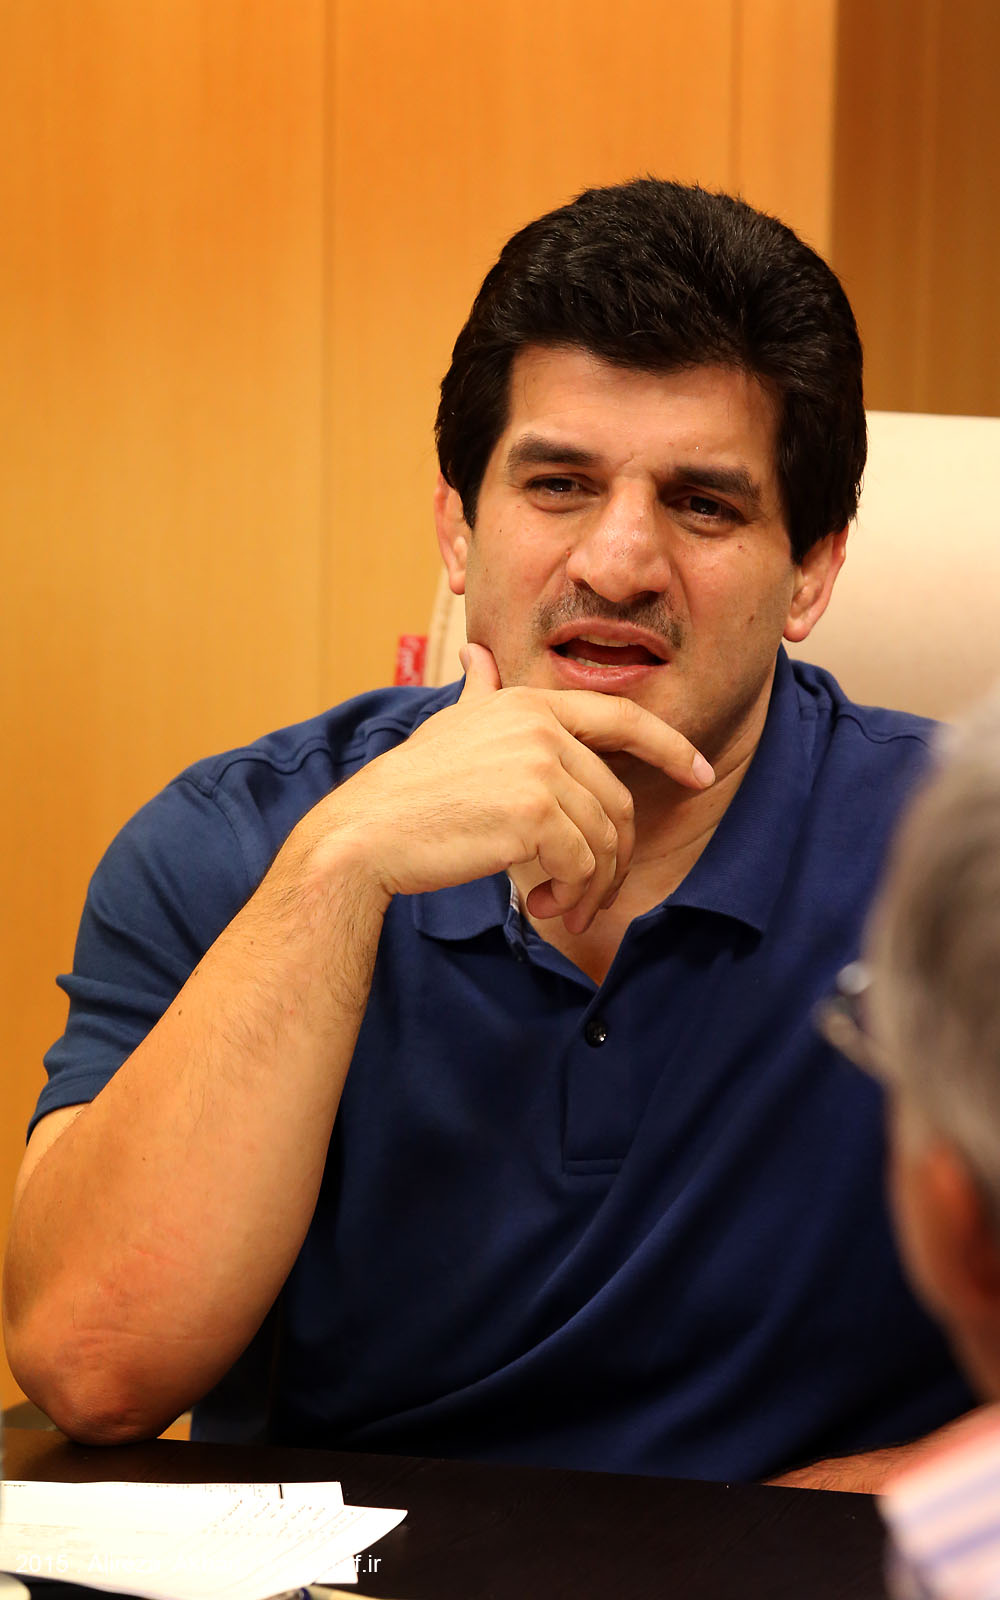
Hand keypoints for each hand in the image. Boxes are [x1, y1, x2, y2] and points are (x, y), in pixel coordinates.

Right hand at [311, 643, 713, 932]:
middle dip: (614, 856)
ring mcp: (539, 768)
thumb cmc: (408, 788)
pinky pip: (582, 865)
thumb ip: (478, 693)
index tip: (700, 771)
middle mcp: (540, 727)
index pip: (622, 718)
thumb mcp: (449, 725)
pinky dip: (572, 896)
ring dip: (591, 886)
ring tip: (560, 908)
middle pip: (617, 799)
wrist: (367, 832)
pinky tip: (540, 906)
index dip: (670, 745)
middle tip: (587, 895)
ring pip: (605, 838)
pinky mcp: (534, 814)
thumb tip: (476, 654)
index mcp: (528, 704)